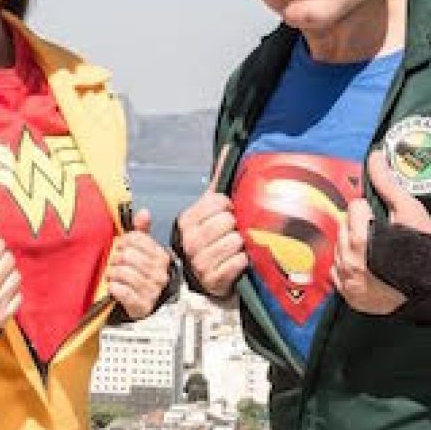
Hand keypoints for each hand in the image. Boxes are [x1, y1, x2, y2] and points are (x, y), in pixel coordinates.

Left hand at [108, 209, 173, 320]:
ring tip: (112, 276)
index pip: (136, 239)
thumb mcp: (142, 253)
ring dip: (112, 273)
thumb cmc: (139, 276)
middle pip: (128, 255)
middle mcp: (160, 274)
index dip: (123, 242)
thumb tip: (144, 212)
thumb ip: (141, 232)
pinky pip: (122, 291)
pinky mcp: (142, 307)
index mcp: (161, 257)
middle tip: (113, 264)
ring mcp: (152, 291)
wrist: (141, 307)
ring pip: (124, 272)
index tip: (120, 248)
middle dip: (115, 259)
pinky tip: (113, 287)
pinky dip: (114, 288)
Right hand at [174, 148, 247, 297]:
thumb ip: (218, 182)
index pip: (219, 202)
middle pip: (228, 221)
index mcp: (187, 220)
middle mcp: (190, 240)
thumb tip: (228, 149)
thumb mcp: (209, 211)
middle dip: (236, 228)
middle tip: (232, 235)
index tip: (226, 216)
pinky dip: (243, 262)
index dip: (229, 208)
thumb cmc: (212, 241)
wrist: (207, 280)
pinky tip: (237, 264)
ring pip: (235, 241)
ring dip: (241, 246)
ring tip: (235, 250)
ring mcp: (200, 262)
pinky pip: (239, 262)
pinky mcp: (214, 280)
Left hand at [332, 151, 430, 313]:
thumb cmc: (424, 248)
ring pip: (339, 247)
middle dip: (358, 224)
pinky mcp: (349, 295)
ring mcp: (347, 279)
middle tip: (379, 232)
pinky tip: (365, 265)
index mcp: (360, 236)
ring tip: (373, 248)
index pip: (354, 207)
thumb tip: (374, 155)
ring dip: (351, 244)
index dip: (370, 209)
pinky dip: (347, 266)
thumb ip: (387, 183)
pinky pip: (336, 272)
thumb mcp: (409, 211)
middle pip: (344, 225)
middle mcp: (349, 258)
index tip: (382, 217)